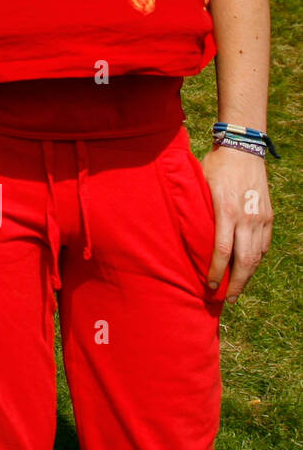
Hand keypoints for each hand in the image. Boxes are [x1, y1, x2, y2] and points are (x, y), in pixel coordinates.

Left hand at [202, 144, 272, 303]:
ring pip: (257, 256)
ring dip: (247, 275)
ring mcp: (260, 218)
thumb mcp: (199, 184)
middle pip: (245, 261)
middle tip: (225, 299)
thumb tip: (181, 228)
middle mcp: (247, 218)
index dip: (216, 272)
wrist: (243, 150)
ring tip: (236, 289)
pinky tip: (247, 267)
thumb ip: (195, 208)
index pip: (222, 251)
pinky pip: (264, 245)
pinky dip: (255, 259)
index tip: (209, 286)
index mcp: (226, 211)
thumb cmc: (215, 166)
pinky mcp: (268, 216)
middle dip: (236, 283)